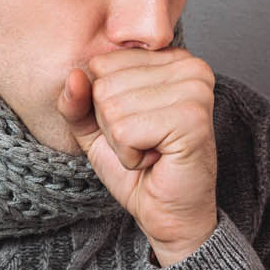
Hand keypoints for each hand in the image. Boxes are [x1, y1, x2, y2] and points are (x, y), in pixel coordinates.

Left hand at [56, 47, 217, 266]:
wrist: (167, 213)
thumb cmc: (139, 168)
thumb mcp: (96, 127)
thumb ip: (78, 99)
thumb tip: (75, 75)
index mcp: (170, 57)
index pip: (102, 63)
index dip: (104, 104)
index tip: (136, 124)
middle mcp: (188, 65)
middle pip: (105, 85)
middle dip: (112, 125)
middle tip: (144, 142)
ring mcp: (194, 90)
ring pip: (113, 108)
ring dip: (121, 143)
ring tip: (151, 150)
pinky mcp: (192, 119)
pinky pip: (125, 131)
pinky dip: (130, 156)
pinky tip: (155, 159)